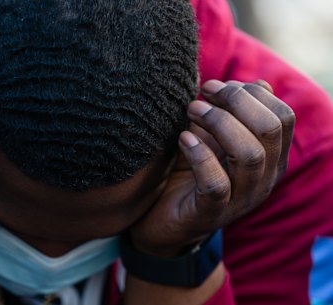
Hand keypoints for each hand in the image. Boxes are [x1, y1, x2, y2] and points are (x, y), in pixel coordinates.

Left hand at [130, 79, 294, 256]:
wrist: (162, 219)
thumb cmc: (190, 172)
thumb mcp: (215, 139)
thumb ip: (235, 115)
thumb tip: (258, 84)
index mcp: (270, 158)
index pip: (282, 117)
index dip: (251, 94)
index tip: (214, 86)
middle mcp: (263, 179)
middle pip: (269, 130)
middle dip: (236, 102)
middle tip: (202, 93)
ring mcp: (240, 200)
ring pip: (249, 156)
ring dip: (219, 123)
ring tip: (192, 110)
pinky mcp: (211, 214)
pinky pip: (216, 185)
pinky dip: (200, 156)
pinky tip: (183, 139)